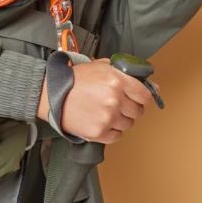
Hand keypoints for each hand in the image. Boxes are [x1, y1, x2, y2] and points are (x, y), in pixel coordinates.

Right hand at [36, 57, 158, 143]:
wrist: (52, 94)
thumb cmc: (75, 79)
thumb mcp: (101, 66)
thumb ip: (124, 72)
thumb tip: (149, 85)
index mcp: (117, 80)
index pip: (145, 95)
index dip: (143, 97)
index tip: (138, 98)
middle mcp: (115, 100)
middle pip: (138, 112)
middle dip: (130, 108)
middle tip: (117, 104)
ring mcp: (107, 118)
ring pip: (128, 124)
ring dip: (120, 120)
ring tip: (105, 112)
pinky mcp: (98, 133)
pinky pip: (116, 136)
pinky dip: (111, 131)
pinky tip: (100, 121)